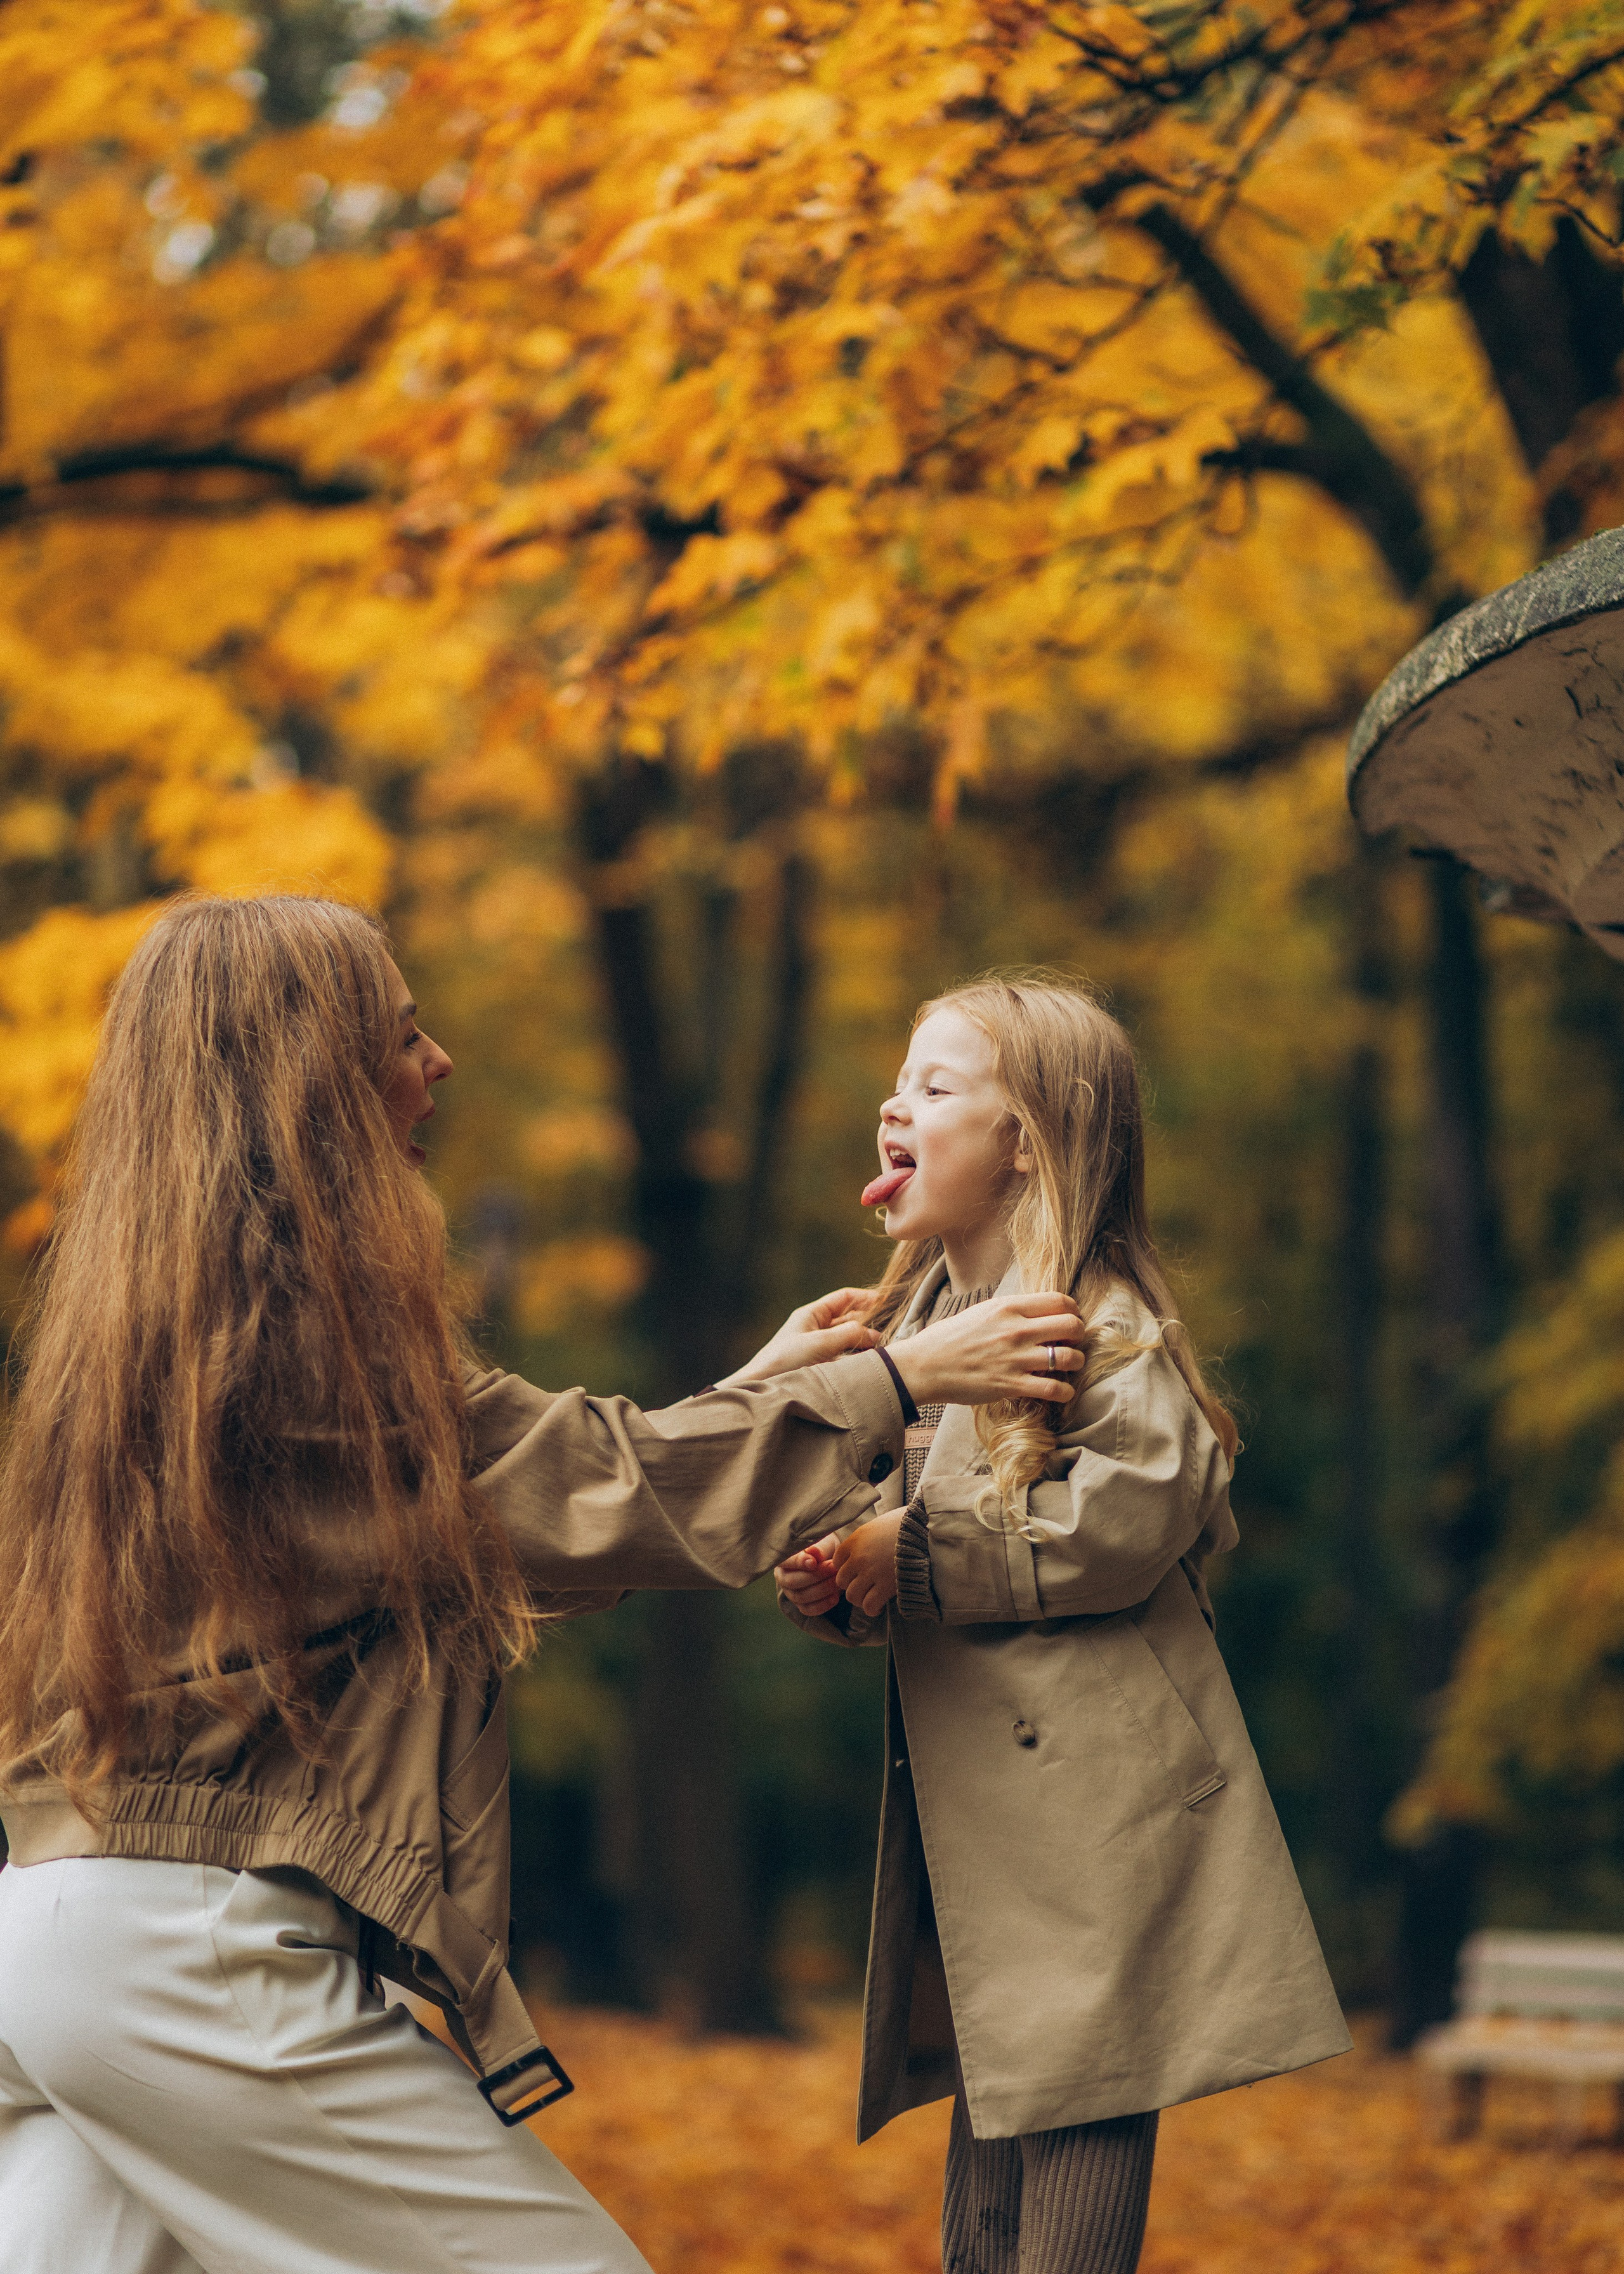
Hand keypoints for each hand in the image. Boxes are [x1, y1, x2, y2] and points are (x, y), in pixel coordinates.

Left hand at [718, 1288, 879, 1386]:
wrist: (763, 1388)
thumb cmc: (786, 1360)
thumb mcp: (820, 1343)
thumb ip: (849, 1334)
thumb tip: (873, 1333)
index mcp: (811, 1315)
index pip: (843, 1298)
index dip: (865, 1297)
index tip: (886, 1301)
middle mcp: (814, 1328)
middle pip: (847, 1318)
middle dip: (868, 1321)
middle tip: (890, 1327)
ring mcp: (816, 1347)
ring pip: (846, 1339)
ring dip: (863, 1341)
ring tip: (883, 1346)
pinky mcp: (818, 1366)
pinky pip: (842, 1357)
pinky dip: (855, 1357)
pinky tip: (867, 1363)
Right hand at [776, 1533, 842, 1616]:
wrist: (832, 1561)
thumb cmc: (825, 1548)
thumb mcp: (824, 1543)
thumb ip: (819, 1548)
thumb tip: (813, 1552)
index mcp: (783, 1559)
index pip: (786, 1562)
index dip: (799, 1563)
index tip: (814, 1562)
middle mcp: (782, 1577)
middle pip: (792, 1581)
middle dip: (815, 1576)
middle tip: (833, 1568)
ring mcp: (791, 1593)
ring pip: (801, 1596)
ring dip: (822, 1589)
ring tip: (837, 1581)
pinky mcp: (801, 1605)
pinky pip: (809, 1610)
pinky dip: (823, 1605)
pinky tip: (835, 1596)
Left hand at [833, 1513, 903, 1618]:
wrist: (925, 1531)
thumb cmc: (905, 1525)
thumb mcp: (878, 1525)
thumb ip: (865, 1539)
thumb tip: (863, 1549)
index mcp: (856, 1540)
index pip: (836, 1561)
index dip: (846, 1567)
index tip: (857, 1570)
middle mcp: (859, 1557)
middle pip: (841, 1580)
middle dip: (851, 1584)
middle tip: (864, 1585)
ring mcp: (871, 1573)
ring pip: (852, 1595)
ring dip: (860, 1598)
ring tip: (871, 1596)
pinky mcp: (886, 1586)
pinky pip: (869, 1605)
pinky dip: (872, 1609)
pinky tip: (879, 1605)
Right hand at [889, 1292, 1084, 1406]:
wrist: (925, 1366)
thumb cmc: (950, 1338)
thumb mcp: (981, 1312)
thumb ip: (1011, 1311)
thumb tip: (1037, 1313)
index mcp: (1008, 1307)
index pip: (1060, 1300)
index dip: (1073, 1310)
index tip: (1070, 1319)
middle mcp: (1016, 1330)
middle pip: (1072, 1325)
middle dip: (1079, 1334)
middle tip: (1072, 1342)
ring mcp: (1016, 1358)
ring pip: (1070, 1357)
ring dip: (1076, 1362)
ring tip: (1069, 1366)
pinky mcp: (1012, 1385)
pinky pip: (1054, 1389)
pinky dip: (1065, 1392)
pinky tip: (1061, 1391)